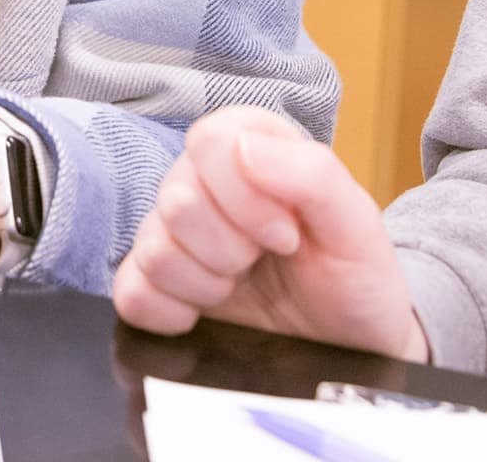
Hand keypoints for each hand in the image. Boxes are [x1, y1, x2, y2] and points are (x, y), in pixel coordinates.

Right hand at [110, 106, 424, 360]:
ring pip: (153, 248)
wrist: (352, 344)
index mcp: (253, 147)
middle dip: (230, 248)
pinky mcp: (159, 285)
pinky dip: (166, 311)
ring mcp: (177, 235)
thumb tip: (244, 147)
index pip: (209, 142)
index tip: (286, 234)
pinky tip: (203, 314)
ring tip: (239, 286)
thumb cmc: (356, 275)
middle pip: (177, 200)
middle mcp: (206, 183)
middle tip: (264, 262)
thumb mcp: (357, 224)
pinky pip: (128, 291)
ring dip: (205, 282)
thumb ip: (312, 175)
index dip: (244, 195)